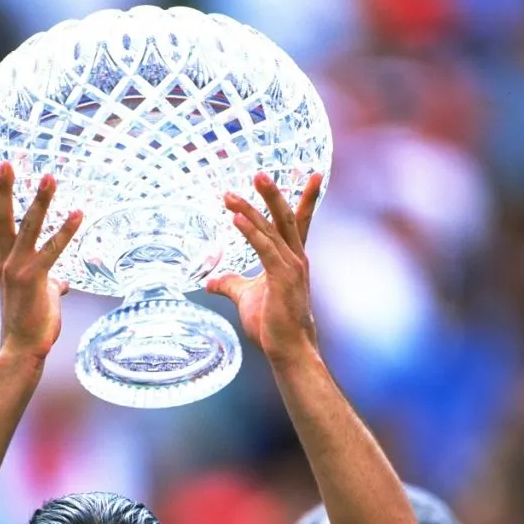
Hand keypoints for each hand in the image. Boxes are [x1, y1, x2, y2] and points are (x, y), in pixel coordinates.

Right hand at [0, 163, 82, 361]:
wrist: (23, 347)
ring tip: (49, 176)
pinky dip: (66, 230)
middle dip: (3, 189)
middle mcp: (6, 261)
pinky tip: (78, 213)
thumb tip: (63, 282)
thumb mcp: (41, 296)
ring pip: (28, 226)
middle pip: (2, 218)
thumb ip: (50, 284)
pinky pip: (52, 249)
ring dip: (39, 200)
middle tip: (4, 161)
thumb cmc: (32, 324)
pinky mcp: (34, 278)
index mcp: (4, 263)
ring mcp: (18, 268)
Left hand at [207, 172, 321, 366]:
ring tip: (230, 194)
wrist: (289, 350)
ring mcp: (291, 268)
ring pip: (271, 230)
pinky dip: (250, 231)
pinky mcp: (282, 278)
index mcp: (292, 260)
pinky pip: (264, 248)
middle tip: (259, 173)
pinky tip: (234, 218)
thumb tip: (211, 281)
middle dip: (272, 194)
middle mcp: (296, 259)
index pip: (297, 222)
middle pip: (285, 218)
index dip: (305, 198)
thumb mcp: (246, 298)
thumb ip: (231, 284)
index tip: (312, 174)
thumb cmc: (272, 326)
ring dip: (250, 209)